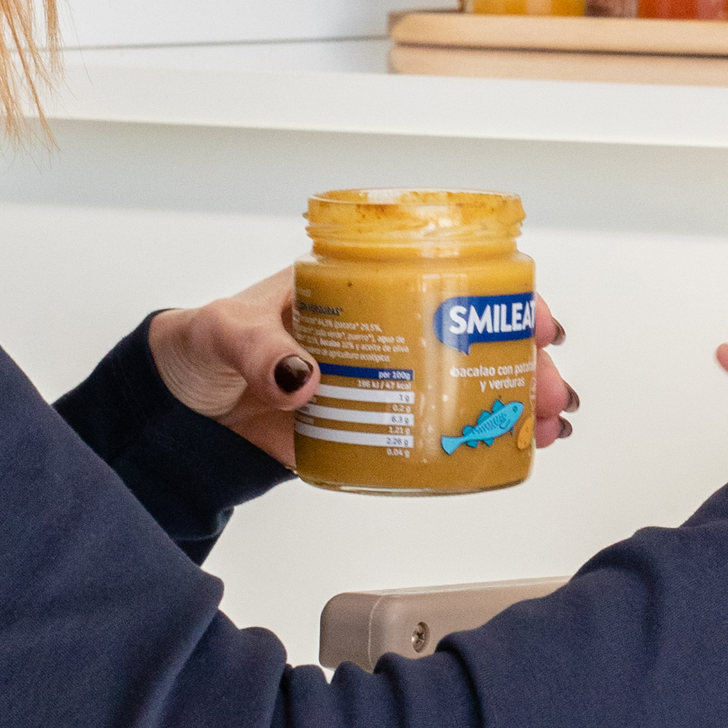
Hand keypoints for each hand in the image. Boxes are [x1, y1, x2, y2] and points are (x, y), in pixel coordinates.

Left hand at [149, 271, 578, 467]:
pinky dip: (478, 442)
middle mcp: (384, 330)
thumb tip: (302, 377)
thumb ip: (258, 350)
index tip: (530, 319)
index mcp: (358, 288)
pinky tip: (510, 450)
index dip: (499, 295)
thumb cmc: (202, 347)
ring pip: (467, 385)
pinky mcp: (374, 429)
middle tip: (549, 391)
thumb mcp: (223, 331)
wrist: (177, 410)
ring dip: (514, 403)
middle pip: (474, 338)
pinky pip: (435, 434)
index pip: (445, 276)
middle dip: (525, 362)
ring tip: (543, 427)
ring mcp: (385, 381)